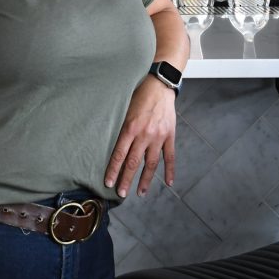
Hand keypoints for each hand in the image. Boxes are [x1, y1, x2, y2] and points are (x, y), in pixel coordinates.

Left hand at [105, 75, 175, 197]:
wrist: (159, 85)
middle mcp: (144, 135)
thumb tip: (110, 143)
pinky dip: (170, 171)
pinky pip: (170, 157)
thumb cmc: (139, 94)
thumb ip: (121, 127)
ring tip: (140, 193)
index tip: (108, 183)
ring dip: (145, 180)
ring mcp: (158, 137)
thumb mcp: (124, 108)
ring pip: (151, 164)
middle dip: (126, 180)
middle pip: (134, 163)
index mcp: (130, 128)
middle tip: (121, 194)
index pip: (119, 154)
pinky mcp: (170, 136)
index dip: (113, 170)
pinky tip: (168, 183)